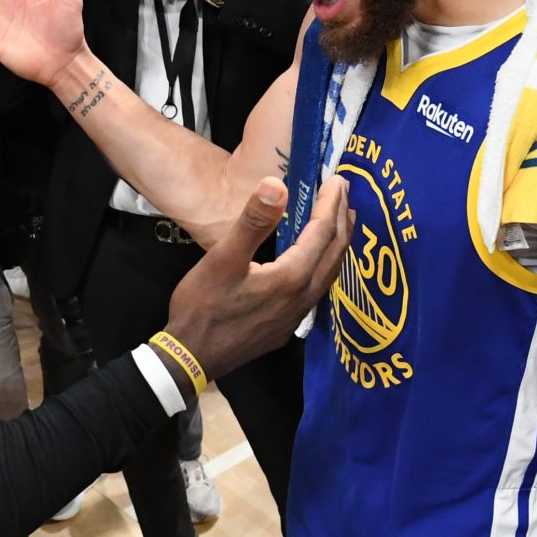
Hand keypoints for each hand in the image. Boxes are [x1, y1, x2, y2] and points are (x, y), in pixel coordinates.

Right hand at [160, 175, 351, 379]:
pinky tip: (317, 263)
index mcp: (291, 277)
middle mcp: (303, 296)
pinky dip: (325, 265)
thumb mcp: (222, 258)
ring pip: (330, 273)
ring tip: (343, 222)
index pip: (322, 232)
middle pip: (334, 252)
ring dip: (338, 244)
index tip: (337, 179)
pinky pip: (318, 288)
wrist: (192, 357)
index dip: (331, 204)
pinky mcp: (286, 326)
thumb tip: (278, 183)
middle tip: (345, 192)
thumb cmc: (203, 306)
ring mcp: (297, 315)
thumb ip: (253, 222)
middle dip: (342, 219)